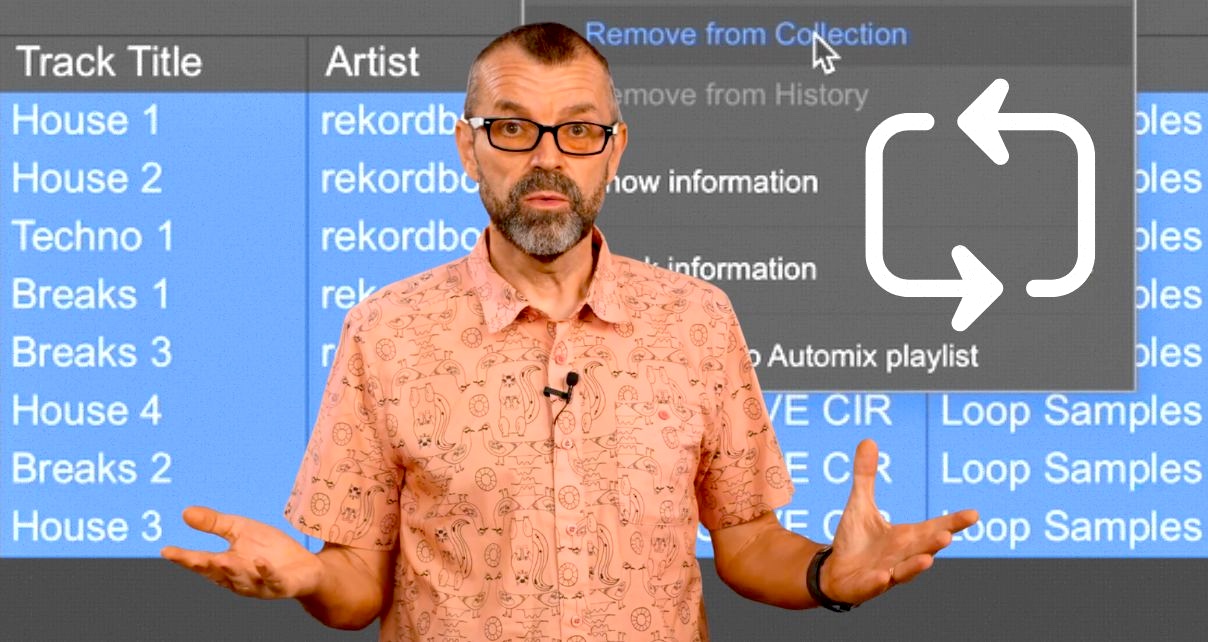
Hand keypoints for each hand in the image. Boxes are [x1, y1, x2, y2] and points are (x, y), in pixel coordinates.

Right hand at [161, 506, 323, 598]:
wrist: (305, 566)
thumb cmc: (269, 550)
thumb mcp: (241, 531)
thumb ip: (215, 524)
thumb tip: (185, 512)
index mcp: (226, 565)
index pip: (201, 562)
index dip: (184, 558)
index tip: (166, 550)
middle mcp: (238, 578)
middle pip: (218, 573)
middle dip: (204, 567)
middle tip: (189, 559)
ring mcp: (259, 584)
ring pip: (242, 579)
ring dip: (233, 571)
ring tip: (222, 560)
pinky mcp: (281, 585)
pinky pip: (272, 580)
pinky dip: (266, 572)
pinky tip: (261, 562)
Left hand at [822, 439, 977, 604]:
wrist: (834, 570)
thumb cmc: (855, 540)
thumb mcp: (860, 503)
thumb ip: (866, 475)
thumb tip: (868, 440)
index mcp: (907, 537)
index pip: (935, 527)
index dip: (954, 521)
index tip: (974, 514)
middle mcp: (903, 555)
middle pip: (925, 549)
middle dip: (935, 543)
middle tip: (947, 535)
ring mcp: (887, 573)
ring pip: (906, 571)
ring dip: (916, 567)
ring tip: (927, 561)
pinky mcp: (868, 586)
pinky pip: (876, 585)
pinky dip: (880, 582)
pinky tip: (882, 577)